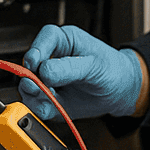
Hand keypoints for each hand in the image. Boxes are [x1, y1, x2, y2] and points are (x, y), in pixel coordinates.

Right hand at [19, 24, 143, 119]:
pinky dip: (41, 109)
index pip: (44, 40)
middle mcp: (50, 58)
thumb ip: (70, 68)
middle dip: (31, 79)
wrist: (120, 91)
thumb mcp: (95, 66)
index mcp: (62, 40)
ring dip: (35, 96)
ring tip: (50, 99)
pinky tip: (53, 108)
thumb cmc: (112, 69)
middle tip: (38, 88)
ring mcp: (47, 80)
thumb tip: (45, 71)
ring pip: (28, 88)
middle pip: (28, 66)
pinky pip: (37, 105)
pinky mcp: (48, 98)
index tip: (34, 64)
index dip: (36, 51)